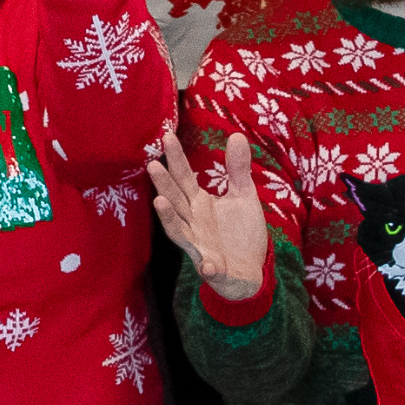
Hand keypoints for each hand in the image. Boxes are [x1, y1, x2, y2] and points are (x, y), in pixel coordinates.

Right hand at [143, 127, 277, 303]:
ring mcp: (201, 247)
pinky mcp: (215, 270)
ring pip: (179, 232)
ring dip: (169, 219)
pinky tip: (209, 266)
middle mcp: (193, 223)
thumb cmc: (241, 231)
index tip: (167, 135)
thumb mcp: (243, 195)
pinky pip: (210, 269)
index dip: (176, 158)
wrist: (252, 269)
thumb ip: (237, 169)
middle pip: (176, 201)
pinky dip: (208, 268)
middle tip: (153, 165)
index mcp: (199, 204)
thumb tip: (237, 135)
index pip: (183, 178)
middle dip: (164, 184)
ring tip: (159, 202)